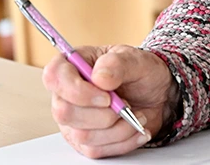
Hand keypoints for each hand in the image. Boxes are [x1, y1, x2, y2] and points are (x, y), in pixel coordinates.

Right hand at [42, 45, 177, 158]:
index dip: (75, 89)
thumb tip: (99, 78)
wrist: (156, 94)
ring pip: (83, 135)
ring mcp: (73, 120)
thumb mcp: (136, 59)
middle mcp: (67, 94)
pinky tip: (137, 128)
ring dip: (118, 128)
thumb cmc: (141, 72)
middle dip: (103, 113)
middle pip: (64, 112)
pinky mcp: (84, 141)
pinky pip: (96, 150)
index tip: (106, 95)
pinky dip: (123, 141)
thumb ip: (117, 63)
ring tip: (137, 115)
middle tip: (125, 104)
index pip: (54, 76)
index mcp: (74, 64)